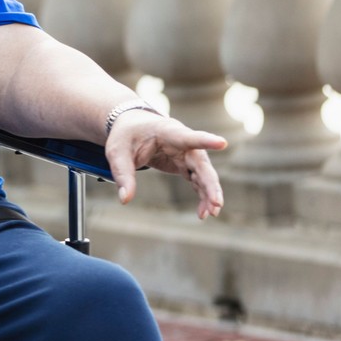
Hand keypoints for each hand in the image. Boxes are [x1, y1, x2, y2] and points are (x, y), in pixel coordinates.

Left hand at [105, 112, 226, 218]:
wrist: (133, 127)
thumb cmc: (127, 135)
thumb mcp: (117, 152)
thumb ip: (123, 174)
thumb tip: (125, 199)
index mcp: (168, 132)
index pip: (189, 137)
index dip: (206, 141)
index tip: (223, 143)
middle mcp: (184, 143)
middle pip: (202, 163)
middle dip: (210, 184)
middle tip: (217, 203)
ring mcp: (187, 154)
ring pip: (204, 175)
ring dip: (209, 194)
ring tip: (211, 214)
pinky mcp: (185, 165)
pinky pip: (198, 181)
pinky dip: (202, 195)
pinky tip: (203, 212)